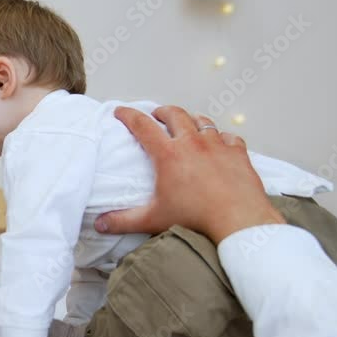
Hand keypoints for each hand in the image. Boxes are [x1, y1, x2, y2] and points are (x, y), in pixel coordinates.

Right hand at [93, 106, 283, 243]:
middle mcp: (192, 143)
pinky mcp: (238, 153)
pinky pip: (229, 136)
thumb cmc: (195, 218)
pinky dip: (222, 137)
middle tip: (156, 115)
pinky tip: (220, 143)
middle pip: (174, 114)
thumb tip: (99, 224)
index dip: (128, 115)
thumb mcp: (153, 219)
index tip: (120, 111)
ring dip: (191, 119)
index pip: (142, 126)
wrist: (238, 220)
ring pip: (202, 121)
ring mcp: (217, 145)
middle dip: (162, 111)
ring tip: (187, 123)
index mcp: (168, 155)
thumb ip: (123, 221)